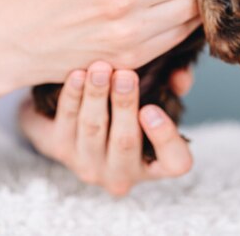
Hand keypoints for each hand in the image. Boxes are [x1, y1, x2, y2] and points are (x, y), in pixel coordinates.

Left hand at [20, 62, 194, 195]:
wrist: (71, 117)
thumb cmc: (125, 104)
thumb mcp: (155, 93)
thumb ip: (174, 82)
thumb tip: (180, 77)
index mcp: (154, 162)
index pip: (175, 162)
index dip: (166, 138)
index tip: (151, 109)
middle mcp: (122, 172)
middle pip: (125, 142)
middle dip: (124, 105)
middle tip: (125, 75)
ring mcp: (88, 164)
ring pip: (93, 129)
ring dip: (96, 96)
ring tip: (100, 68)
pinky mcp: (58, 149)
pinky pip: (66, 121)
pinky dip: (72, 96)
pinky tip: (77, 75)